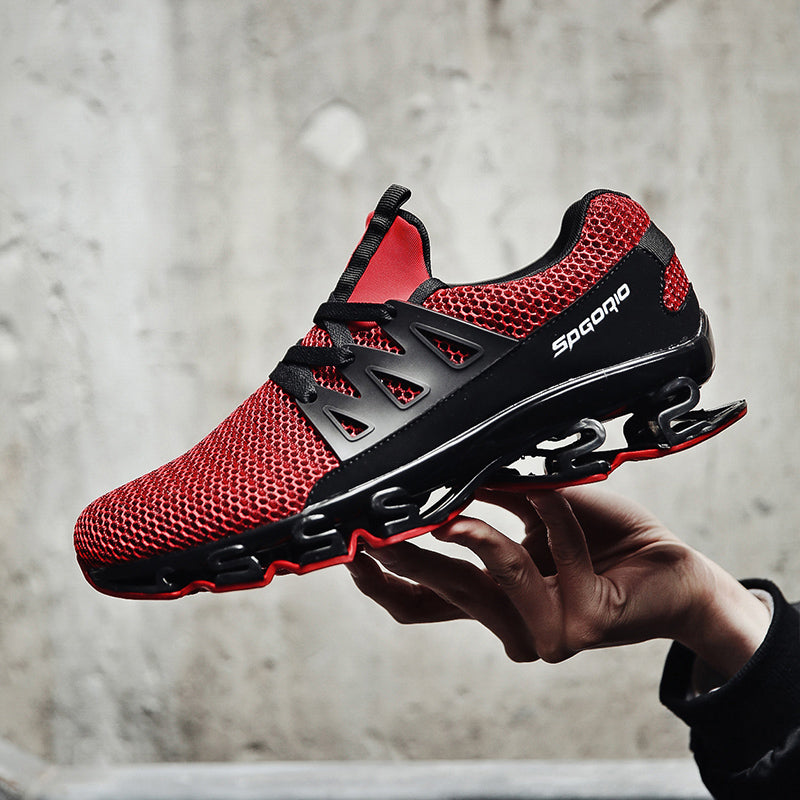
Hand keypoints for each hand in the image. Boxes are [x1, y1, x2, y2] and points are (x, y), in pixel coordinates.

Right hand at [346, 488, 769, 677]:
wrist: (669, 569)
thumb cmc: (602, 540)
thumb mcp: (530, 512)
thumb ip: (488, 501)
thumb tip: (443, 474)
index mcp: (489, 598)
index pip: (417, 604)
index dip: (378, 581)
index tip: (351, 548)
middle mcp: (507, 624)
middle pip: (436, 595)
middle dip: (406, 554)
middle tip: (384, 523)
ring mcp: (540, 632)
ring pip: (490, 575)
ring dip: (481, 531)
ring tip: (473, 500)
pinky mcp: (576, 626)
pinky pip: (551, 555)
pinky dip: (552, 516)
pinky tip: (561, 497)